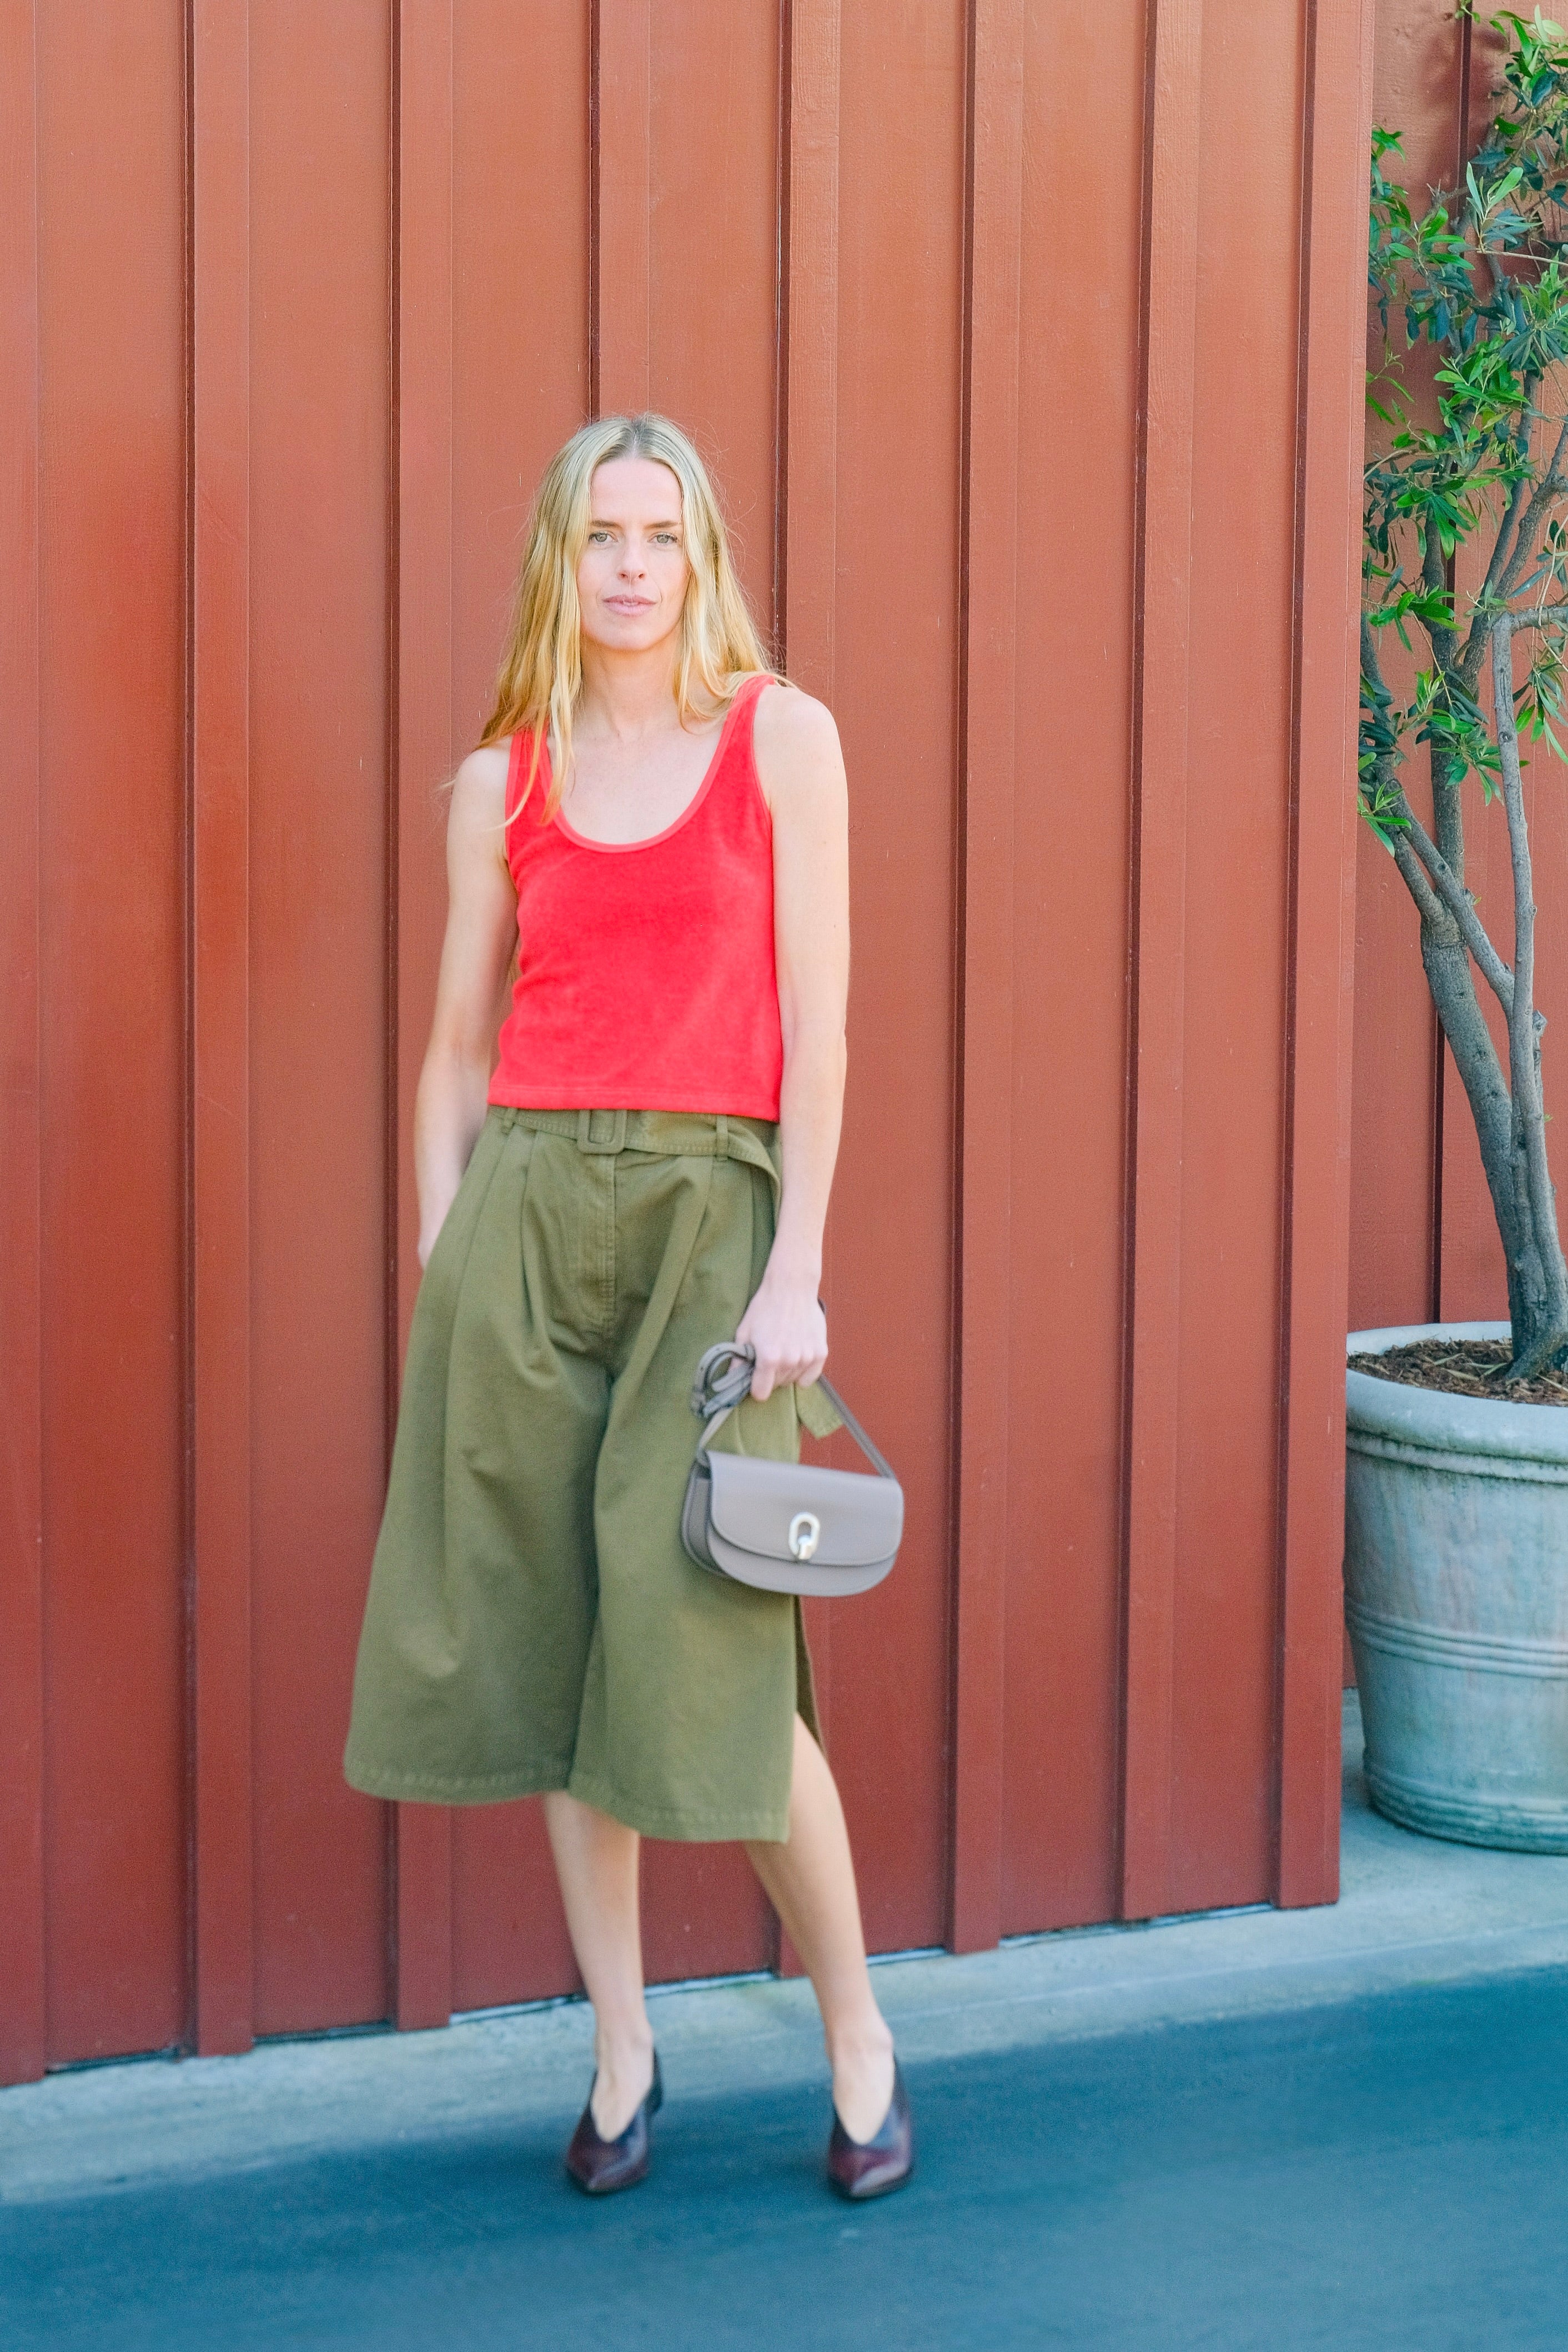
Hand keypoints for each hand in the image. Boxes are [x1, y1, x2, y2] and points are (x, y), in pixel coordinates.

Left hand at [734, 1275, 826, 1401]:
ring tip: (784, 1350)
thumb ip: (738, 1359)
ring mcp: (807, 1357)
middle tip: (769, 1357)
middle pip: (777, 1385)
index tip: (755, 1379)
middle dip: (770, 1376)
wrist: (792, 1288)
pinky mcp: (821, 1352)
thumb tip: (732, 1378)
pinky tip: (798, 1357)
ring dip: (786, 1372)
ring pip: (793, 1380)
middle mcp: (789, 1361)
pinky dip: (803, 1371)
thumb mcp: (744, 1331)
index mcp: (769, 1358)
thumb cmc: (765, 1308)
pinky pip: (810, 1376)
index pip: (761, 1393)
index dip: (755, 1388)